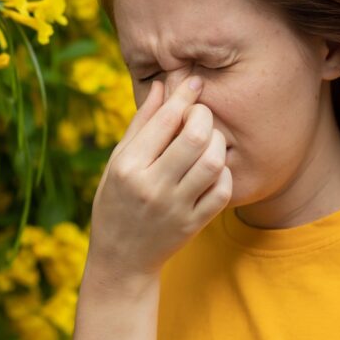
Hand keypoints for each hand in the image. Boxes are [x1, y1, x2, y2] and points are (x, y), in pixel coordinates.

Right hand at [86, 75, 232, 285]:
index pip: (164, 120)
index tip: (194, 81)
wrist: (121, 258)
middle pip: (195, 137)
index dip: (183, 95)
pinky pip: (223, 190)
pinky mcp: (194, 224)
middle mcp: (152, 186)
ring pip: (214, 161)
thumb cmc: (116, 201)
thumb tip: (162, 85)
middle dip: (204, 116)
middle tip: (200, 114)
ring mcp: (176, 208)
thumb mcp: (118, 161)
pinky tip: (212, 167)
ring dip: (216, 142)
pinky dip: (223, 172)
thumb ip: (142, 123)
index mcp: (128, 166)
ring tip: (207, 139)